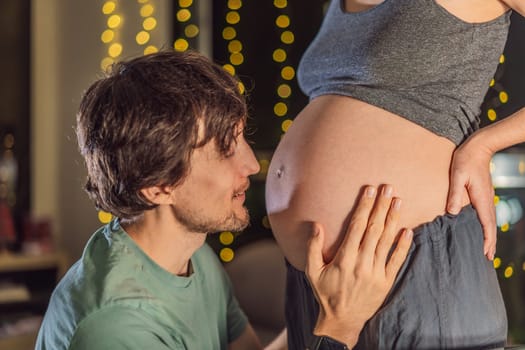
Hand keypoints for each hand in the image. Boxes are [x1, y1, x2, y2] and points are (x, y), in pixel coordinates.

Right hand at [305, 185, 412, 347]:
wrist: (342, 320)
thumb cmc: (325, 293)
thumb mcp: (312, 271)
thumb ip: (313, 247)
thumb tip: (316, 225)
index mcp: (344, 259)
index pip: (356, 227)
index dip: (364, 207)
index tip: (369, 191)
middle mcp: (361, 263)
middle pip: (374, 229)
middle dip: (381, 207)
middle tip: (388, 188)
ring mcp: (375, 273)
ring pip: (386, 241)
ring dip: (393, 219)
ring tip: (398, 201)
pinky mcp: (386, 282)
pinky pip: (396, 260)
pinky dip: (403, 245)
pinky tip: (408, 230)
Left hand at [446, 134, 495, 259]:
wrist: (478, 147)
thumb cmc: (466, 160)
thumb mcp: (457, 176)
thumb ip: (454, 194)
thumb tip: (452, 213)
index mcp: (481, 199)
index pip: (486, 224)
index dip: (487, 240)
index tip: (487, 254)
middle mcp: (487, 200)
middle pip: (490, 226)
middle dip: (490, 243)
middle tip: (487, 258)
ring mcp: (486, 197)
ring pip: (489, 221)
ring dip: (488, 235)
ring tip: (486, 248)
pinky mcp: (483, 194)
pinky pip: (486, 214)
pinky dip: (486, 225)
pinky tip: (481, 229)